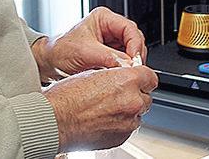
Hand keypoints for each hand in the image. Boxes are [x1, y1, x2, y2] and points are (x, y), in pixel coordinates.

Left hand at [33, 6, 146, 78]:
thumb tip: (129, 65)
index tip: (135, 61)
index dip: (135, 45)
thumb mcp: (85, 52)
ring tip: (124, 74)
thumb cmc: (60, 51)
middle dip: (135, 55)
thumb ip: (109, 57)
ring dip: (130, 64)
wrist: (49, 62)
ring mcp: (110, 41)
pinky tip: (119, 76)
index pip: (129, 28)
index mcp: (104, 18)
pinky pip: (124, 61)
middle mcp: (109, 28)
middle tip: (133, 70)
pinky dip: (124, 69)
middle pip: (134, 40)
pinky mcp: (109, 54)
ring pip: (131, 51)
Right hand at [43, 65, 157, 151]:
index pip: (151, 77)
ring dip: (129, 109)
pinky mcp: (122, 137)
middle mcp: (132, 101)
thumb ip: (118, 74)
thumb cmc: (70, 95)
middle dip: (136, 93)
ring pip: (138, 112)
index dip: (143, 76)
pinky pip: (129, 126)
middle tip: (119, 93)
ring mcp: (128, 122)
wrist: (56, 120)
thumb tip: (126, 75)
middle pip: (146, 95)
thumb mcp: (97, 71)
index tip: (138, 78)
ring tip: (109, 106)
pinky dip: (122, 122)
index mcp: (127, 81)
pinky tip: (105, 118)